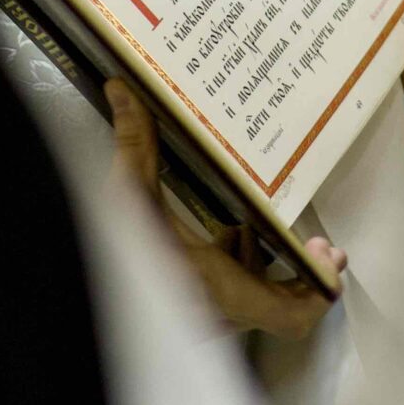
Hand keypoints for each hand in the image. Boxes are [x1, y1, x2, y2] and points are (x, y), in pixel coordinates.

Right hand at [106, 79, 343, 339]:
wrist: (77, 310)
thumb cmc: (107, 258)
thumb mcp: (124, 199)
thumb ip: (133, 145)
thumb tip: (122, 86)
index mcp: (218, 289)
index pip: (292, 316)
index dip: (319, 287)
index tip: (326, 252)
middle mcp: (220, 313)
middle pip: (287, 309)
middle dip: (304, 272)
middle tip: (317, 242)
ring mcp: (207, 318)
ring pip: (260, 299)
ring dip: (270, 265)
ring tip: (265, 225)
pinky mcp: (193, 313)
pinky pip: (235, 295)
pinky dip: (241, 266)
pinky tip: (230, 232)